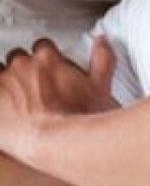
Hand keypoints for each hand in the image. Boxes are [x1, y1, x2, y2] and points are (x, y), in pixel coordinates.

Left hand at [0, 37, 118, 157]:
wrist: (53, 143)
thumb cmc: (78, 119)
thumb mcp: (100, 88)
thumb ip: (102, 59)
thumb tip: (101, 42)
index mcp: (48, 58)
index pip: (42, 47)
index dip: (46, 61)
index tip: (50, 73)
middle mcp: (22, 65)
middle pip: (17, 59)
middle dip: (25, 73)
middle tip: (35, 92)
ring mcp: (2, 82)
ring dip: (7, 86)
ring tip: (16, 105)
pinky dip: (1, 100)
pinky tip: (7, 111)